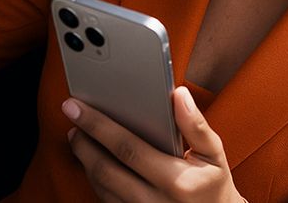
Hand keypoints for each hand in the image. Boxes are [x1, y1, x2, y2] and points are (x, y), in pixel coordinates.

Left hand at [64, 86, 244, 202]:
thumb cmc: (214, 187)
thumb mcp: (214, 154)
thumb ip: (196, 124)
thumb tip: (178, 95)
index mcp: (176, 181)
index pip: (128, 148)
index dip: (99, 126)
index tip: (78, 108)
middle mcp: (154, 202)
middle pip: (105, 170)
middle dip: (83, 142)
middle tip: (73, 120)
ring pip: (101, 187)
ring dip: (85, 161)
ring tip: (79, 137)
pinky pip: (106, 200)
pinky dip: (96, 179)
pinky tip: (94, 161)